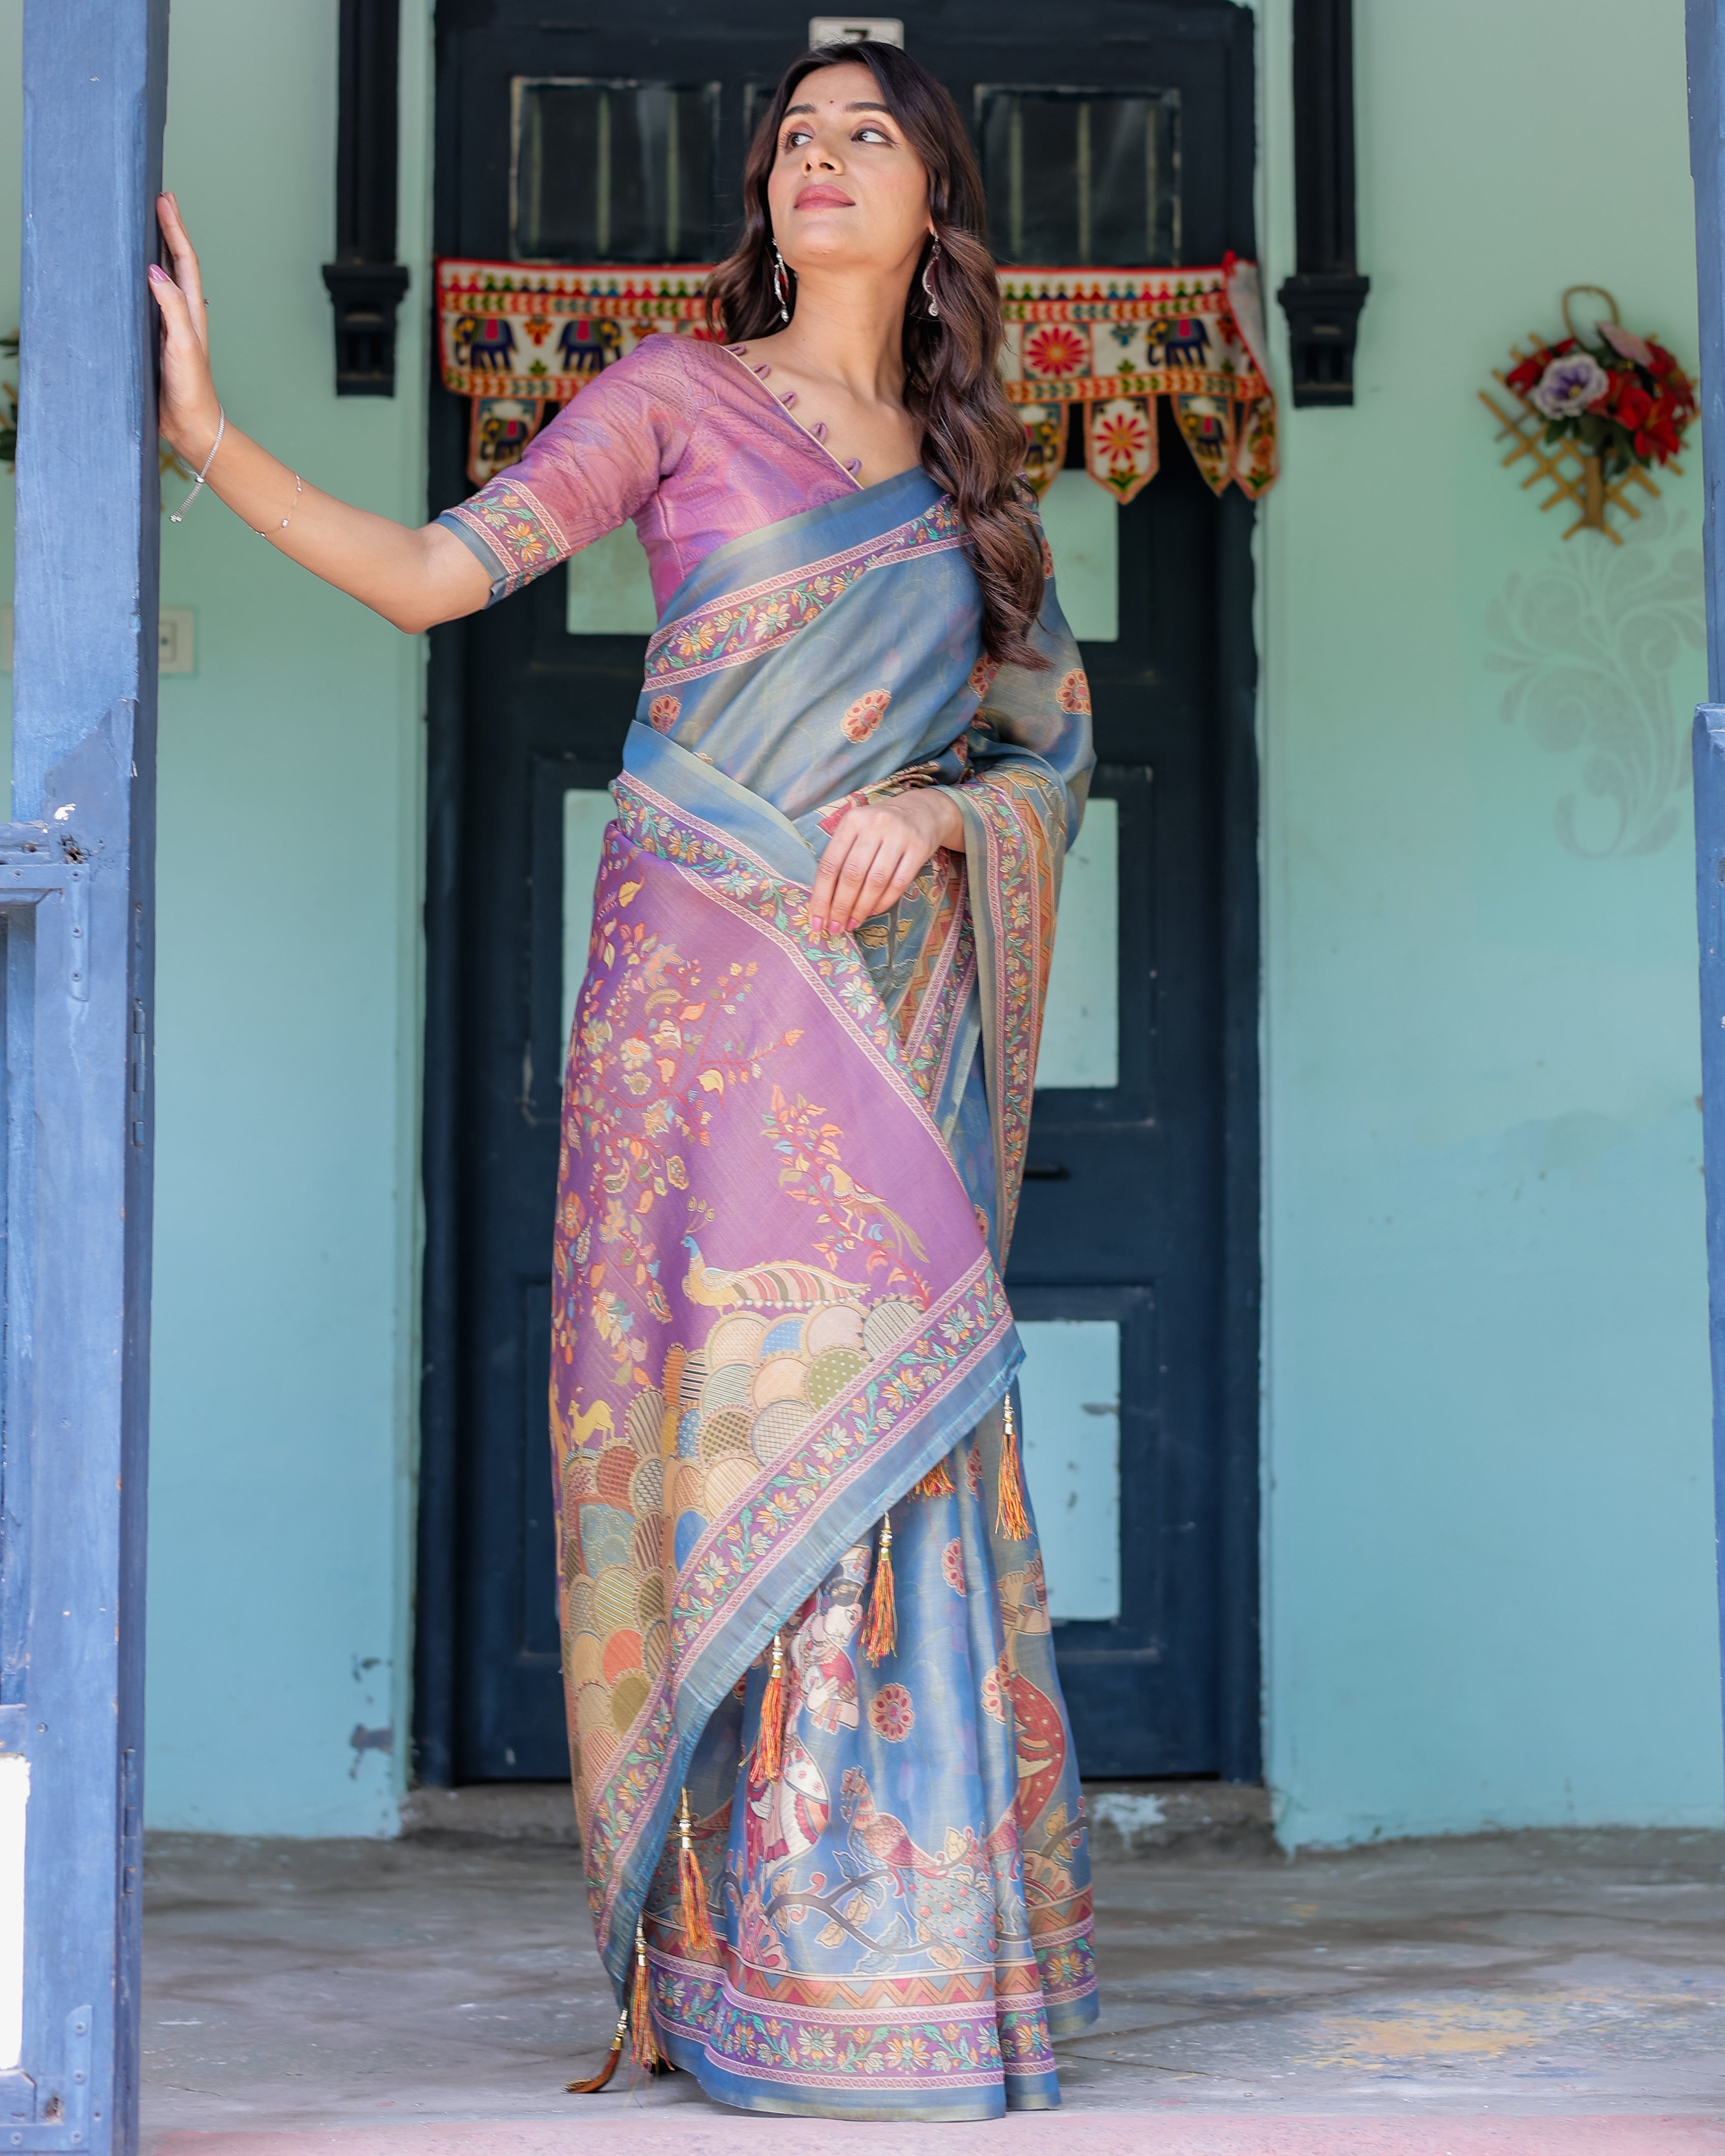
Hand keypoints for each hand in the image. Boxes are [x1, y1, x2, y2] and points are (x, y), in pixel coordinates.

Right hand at [148, 193, 221, 465]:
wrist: (191, 427)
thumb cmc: (191, 390)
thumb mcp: (183, 346)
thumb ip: (171, 308)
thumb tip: (156, 271)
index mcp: (191, 312)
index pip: (183, 261)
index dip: (175, 230)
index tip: (165, 200)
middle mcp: (182, 314)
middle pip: (176, 263)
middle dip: (169, 230)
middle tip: (161, 199)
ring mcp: (170, 326)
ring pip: (165, 278)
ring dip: (159, 250)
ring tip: (152, 225)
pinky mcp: (157, 340)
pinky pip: (150, 300)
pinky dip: (145, 280)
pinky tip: (137, 275)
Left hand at [808, 788, 963, 935]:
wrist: (922, 811)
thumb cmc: (880, 827)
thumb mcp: (856, 830)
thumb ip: (841, 857)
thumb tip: (825, 901)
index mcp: (851, 821)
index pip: (830, 864)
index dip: (821, 897)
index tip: (817, 921)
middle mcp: (874, 825)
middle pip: (852, 875)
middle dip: (840, 907)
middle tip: (835, 928)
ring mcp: (899, 835)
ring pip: (875, 881)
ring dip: (861, 908)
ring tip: (853, 923)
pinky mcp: (919, 848)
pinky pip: (898, 883)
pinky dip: (884, 901)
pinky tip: (874, 911)